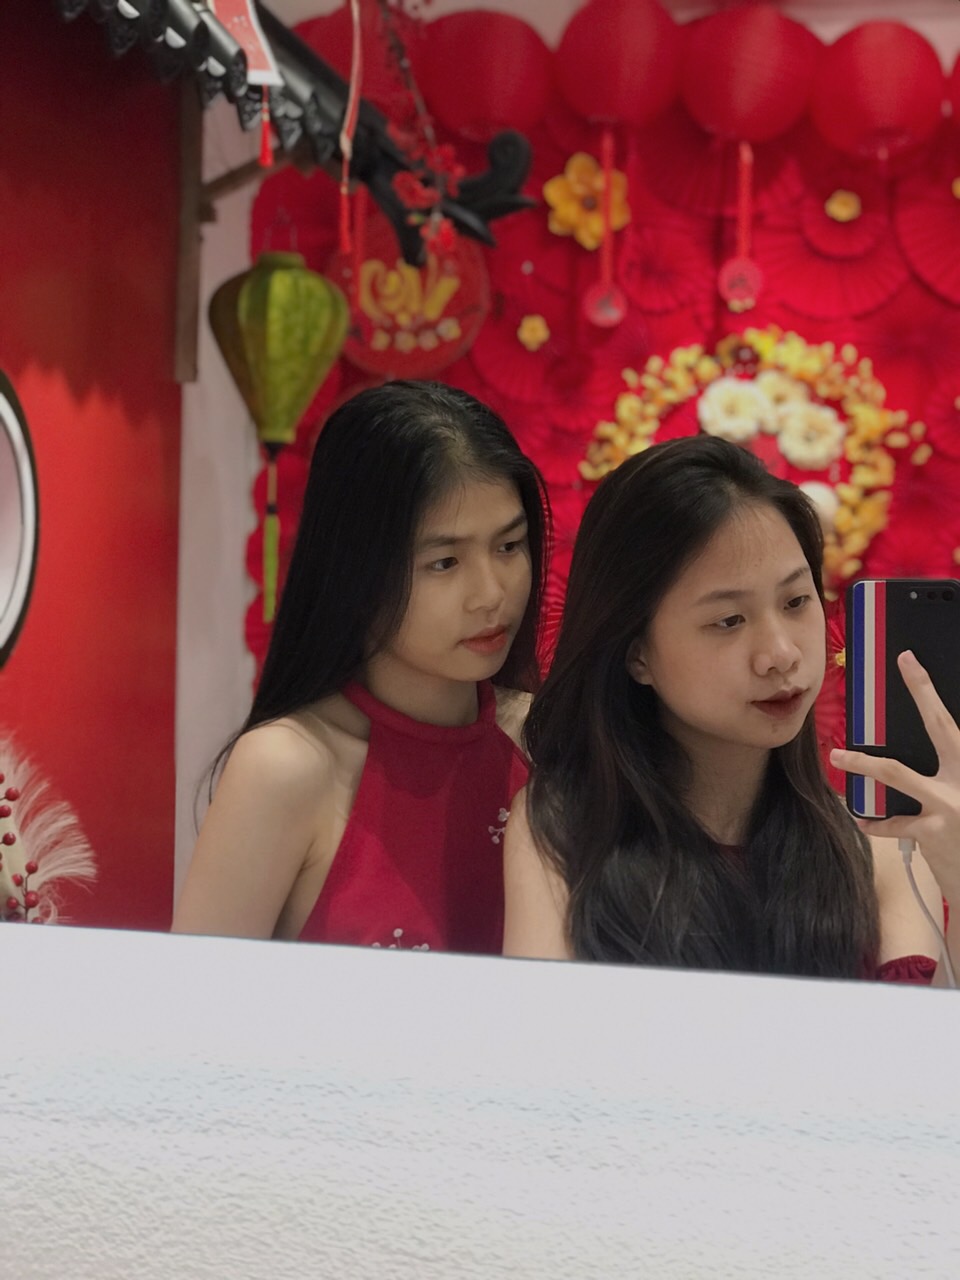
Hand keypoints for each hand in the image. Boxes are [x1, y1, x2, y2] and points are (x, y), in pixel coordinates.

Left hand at [830, 650, 959, 904]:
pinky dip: (875, 822)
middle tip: (903, 662)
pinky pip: (892, 823)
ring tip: (837, 755)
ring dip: (862, 763)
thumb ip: (949, 771)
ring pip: (896, 773)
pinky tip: (862, 820)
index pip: (948, 723)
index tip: (909, 660)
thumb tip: (924, 745)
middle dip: (922, 692)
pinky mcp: (932, 833)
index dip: (927, 689)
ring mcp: (950, 805)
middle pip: (941, 727)